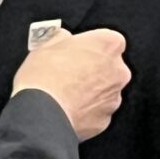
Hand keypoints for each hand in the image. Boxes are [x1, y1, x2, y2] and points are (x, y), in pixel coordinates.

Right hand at [12, 29, 130, 141]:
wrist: (41, 113)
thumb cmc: (43, 75)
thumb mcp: (46, 44)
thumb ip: (63, 38)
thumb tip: (64, 38)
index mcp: (108, 44)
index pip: (109, 40)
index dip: (92, 46)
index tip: (77, 51)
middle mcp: (118, 70)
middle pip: (110, 67)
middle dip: (94, 69)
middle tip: (70, 73)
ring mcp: (114, 97)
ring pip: (105, 91)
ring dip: (91, 91)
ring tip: (66, 94)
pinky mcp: (105, 120)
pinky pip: (97, 111)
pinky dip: (86, 110)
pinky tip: (68, 109)